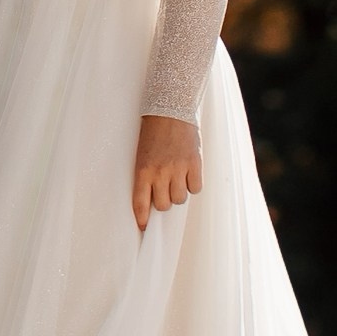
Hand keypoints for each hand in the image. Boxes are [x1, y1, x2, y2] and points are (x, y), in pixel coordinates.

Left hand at [132, 111, 201, 231]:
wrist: (170, 108)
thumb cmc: (154, 131)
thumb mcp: (143, 153)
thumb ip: (147, 175)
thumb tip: (153, 199)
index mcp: (143, 169)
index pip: (140, 202)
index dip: (142, 218)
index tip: (143, 227)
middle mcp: (160, 171)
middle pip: (163, 205)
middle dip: (163, 201)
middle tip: (165, 190)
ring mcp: (178, 168)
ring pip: (180, 198)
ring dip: (178, 192)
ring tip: (177, 178)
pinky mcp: (194, 163)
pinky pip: (195, 188)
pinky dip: (193, 184)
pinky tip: (189, 173)